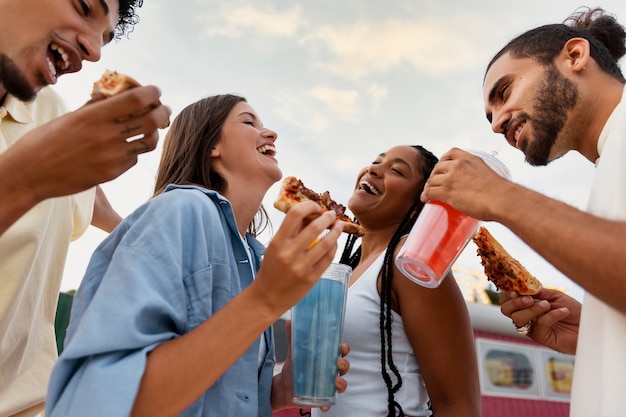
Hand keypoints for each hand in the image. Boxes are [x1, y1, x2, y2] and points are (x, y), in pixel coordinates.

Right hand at [9, 85, 170, 200]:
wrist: (30, 175)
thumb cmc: (44, 141)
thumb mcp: (69, 117)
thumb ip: (94, 107)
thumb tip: (114, 94)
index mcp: (93, 116)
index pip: (136, 99)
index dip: (152, 93)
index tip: (156, 91)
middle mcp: (105, 136)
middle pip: (151, 121)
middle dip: (163, 112)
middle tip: (164, 109)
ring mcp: (111, 157)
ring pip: (148, 142)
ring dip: (154, 133)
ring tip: (152, 128)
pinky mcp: (112, 174)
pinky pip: (134, 159)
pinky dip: (135, 151)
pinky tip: (127, 147)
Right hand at [254, 201, 342, 314]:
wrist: (266, 299)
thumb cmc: (270, 271)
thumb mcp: (274, 248)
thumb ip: (290, 232)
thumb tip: (308, 215)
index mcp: (277, 243)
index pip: (295, 215)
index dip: (308, 206)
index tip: (315, 206)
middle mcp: (289, 253)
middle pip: (314, 227)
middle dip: (327, 217)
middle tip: (332, 214)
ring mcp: (302, 267)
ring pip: (326, 243)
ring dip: (335, 232)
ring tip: (338, 226)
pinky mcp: (311, 278)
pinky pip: (328, 259)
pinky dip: (334, 248)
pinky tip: (335, 243)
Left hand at [271, 320, 349, 411]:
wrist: (284, 386)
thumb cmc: (295, 366)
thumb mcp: (294, 352)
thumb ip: (293, 338)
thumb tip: (291, 321)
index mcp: (327, 358)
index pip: (341, 352)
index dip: (345, 349)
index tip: (342, 346)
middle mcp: (331, 371)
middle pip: (344, 367)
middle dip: (345, 364)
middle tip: (338, 362)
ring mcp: (328, 384)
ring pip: (341, 384)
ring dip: (342, 383)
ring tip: (336, 381)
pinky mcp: (322, 397)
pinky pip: (329, 402)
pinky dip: (328, 405)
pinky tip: (324, 407)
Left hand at [420, 147, 513, 220]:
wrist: (502, 200)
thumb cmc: (502, 193)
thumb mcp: (490, 176)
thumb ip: (482, 178)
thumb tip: (484, 190)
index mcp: (471, 159)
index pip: (451, 153)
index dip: (443, 160)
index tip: (442, 168)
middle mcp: (459, 165)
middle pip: (438, 168)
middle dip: (434, 176)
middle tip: (435, 184)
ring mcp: (451, 178)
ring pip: (432, 180)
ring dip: (429, 187)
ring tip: (429, 193)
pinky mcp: (446, 191)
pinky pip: (429, 192)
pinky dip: (425, 196)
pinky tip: (425, 199)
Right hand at [499, 288, 580, 354]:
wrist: (590, 325)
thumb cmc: (573, 311)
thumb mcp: (554, 296)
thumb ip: (538, 292)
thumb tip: (523, 288)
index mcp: (527, 307)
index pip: (507, 302)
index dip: (507, 296)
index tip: (517, 291)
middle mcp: (526, 318)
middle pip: (506, 311)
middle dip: (515, 302)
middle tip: (530, 299)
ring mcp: (533, 329)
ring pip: (518, 319)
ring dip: (532, 309)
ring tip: (547, 305)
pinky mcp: (542, 338)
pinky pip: (540, 324)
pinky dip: (552, 315)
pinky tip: (564, 312)